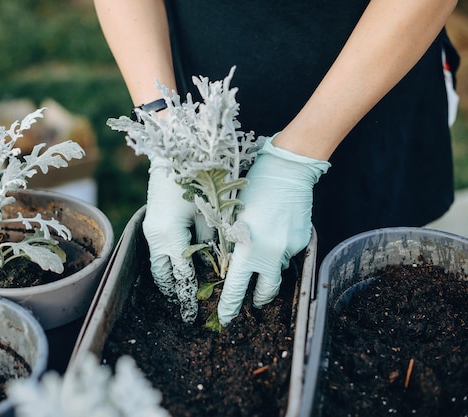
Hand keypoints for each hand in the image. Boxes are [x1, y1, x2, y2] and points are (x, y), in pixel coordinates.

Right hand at [143, 158, 212, 322]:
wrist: (174, 152)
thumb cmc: (197, 180)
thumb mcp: (210, 213)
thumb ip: (213, 242)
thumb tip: (217, 264)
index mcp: (171, 236)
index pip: (182, 275)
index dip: (189, 295)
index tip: (194, 312)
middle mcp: (156, 237)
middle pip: (163, 275)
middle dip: (174, 292)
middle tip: (185, 307)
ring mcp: (151, 229)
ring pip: (157, 264)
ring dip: (168, 278)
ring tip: (180, 292)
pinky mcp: (151, 222)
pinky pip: (157, 251)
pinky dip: (166, 263)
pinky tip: (178, 266)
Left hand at [217, 135, 329, 325]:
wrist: (287, 170)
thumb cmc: (252, 188)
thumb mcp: (232, 217)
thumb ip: (232, 244)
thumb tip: (231, 264)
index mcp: (248, 250)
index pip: (236, 289)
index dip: (230, 307)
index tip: (225, 319)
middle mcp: (271, 255)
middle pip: (265, 291)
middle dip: (256, 299)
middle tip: (251, 300)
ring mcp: (290, 249)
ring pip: (278, 271)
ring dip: (268, 272)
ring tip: (262, 256)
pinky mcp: (303, 241)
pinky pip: (288, 254)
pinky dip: (280, 251)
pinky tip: (275, 233)